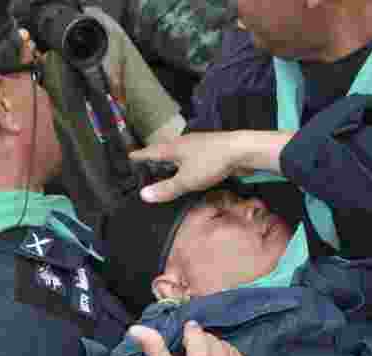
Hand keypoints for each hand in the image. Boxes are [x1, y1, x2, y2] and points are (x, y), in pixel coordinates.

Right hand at [130, 321, 255, 355]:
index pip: (201, 354)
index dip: (195, 335)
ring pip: (227, 348)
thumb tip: (136, 329)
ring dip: (214, 345)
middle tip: (192, 345)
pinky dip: (226, 352)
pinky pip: (238, 355)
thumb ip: (154, 352)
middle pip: (215, 348)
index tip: (189, 327)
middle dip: (203, 340)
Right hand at [132, 130, 290, 203]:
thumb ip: (166, 189)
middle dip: (155, 159)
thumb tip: (143, 195)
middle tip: (146, 167)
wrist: (242, 150)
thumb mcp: (186, 180)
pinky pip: (192, 159)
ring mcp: (198, 146)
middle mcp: (183, 143)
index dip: (139, 156)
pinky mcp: (211, 151)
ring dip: (171, 162)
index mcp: (173, 148)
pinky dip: (185, 165)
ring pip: (179, 154)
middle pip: (164, 151)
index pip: (150, 152)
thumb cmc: (210, 163)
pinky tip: (189, 172)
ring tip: (165, 172)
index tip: (129, 157)